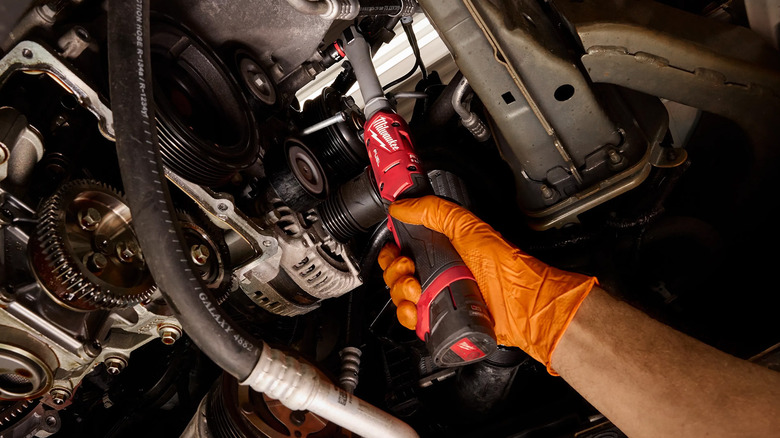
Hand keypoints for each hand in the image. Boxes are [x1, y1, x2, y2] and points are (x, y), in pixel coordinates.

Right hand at [378, 196, 597, 372]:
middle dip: (394, 271)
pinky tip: (418, 309)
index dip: (392, 248)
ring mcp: (438, 297)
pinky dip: (408, 315)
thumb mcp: (468, 227)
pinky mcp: (440, 320)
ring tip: (418, 290)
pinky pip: (412, 320)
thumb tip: (402, 205)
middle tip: (409, 268)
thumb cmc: (506, 267)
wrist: (523, 305)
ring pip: (400, 296)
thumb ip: (434, 211)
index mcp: (442, 248)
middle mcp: (438, 272)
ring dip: (400, 292)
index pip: (403, 247)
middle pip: (396, 272)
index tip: (394, 245)